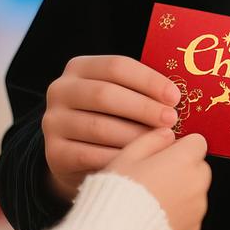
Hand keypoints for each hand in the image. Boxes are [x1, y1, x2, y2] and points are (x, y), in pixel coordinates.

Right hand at [42, 55, 181, 201]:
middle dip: (143, 108)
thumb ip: (139, 91)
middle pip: (105, 94)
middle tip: (171, 121)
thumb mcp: (119, 97)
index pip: (117, 66)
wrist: (74, 156)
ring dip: (134, 136)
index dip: (148, 80)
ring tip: (160, 144)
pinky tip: (140, 164)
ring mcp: (53, 121)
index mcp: (79, 68)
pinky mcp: (53, 153)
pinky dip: (118, 158)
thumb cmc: (109, 119)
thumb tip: (177, 97)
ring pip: (98, 126)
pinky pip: (89, 155)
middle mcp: (60, 90)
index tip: (174, 97)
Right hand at [108, 128, 211, 229]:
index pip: (198, 142)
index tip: (166, 152)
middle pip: (200, 167)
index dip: (181, 145)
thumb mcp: (128, 155)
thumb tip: (167, 133)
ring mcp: (197, 210)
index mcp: (183, 160)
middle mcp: (196, 184)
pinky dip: (180, 213)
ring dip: (183, 191)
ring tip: (153, 199)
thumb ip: (152, 139)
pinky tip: (156, 215)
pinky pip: (191, 215)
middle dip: (184, 168)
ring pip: (196, 192)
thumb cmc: (119, 193)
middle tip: (157, 175)